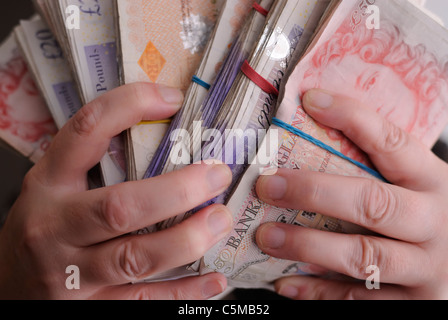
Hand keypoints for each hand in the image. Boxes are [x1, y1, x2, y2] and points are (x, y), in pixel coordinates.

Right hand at [0, 83, 232, 299]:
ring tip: (221, 220)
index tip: (173, 98)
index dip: (130, 106)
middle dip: (178, 190)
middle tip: (217, 176)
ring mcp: (72, 274)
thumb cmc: (44, 228)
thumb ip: (95, 166)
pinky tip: (215, 279)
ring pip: (136, 257)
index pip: (85, 131)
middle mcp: (56, 228)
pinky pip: (144, 302)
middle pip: (121, 207)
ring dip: (188, 239)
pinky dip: (185, 292)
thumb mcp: (55, 188)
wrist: (8, 289)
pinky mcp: (93, 308)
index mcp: (48, 185)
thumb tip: (167, 135)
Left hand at [255, 89, 447, 299]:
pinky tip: (285, 282)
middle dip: (312, 192)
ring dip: (307, 245)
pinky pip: (358, 300)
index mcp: (433, 182)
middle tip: (267, 185)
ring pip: (363, 255)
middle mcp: (435, 223)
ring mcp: (427, 268)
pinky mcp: (415, 304)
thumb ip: (376, 167)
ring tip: (266, 236)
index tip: (309, 100)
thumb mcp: (414, 185)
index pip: (392, 141)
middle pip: (371, 203)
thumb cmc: (423, 214)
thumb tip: (310, 129)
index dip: (351, 118)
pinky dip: (318, 293)